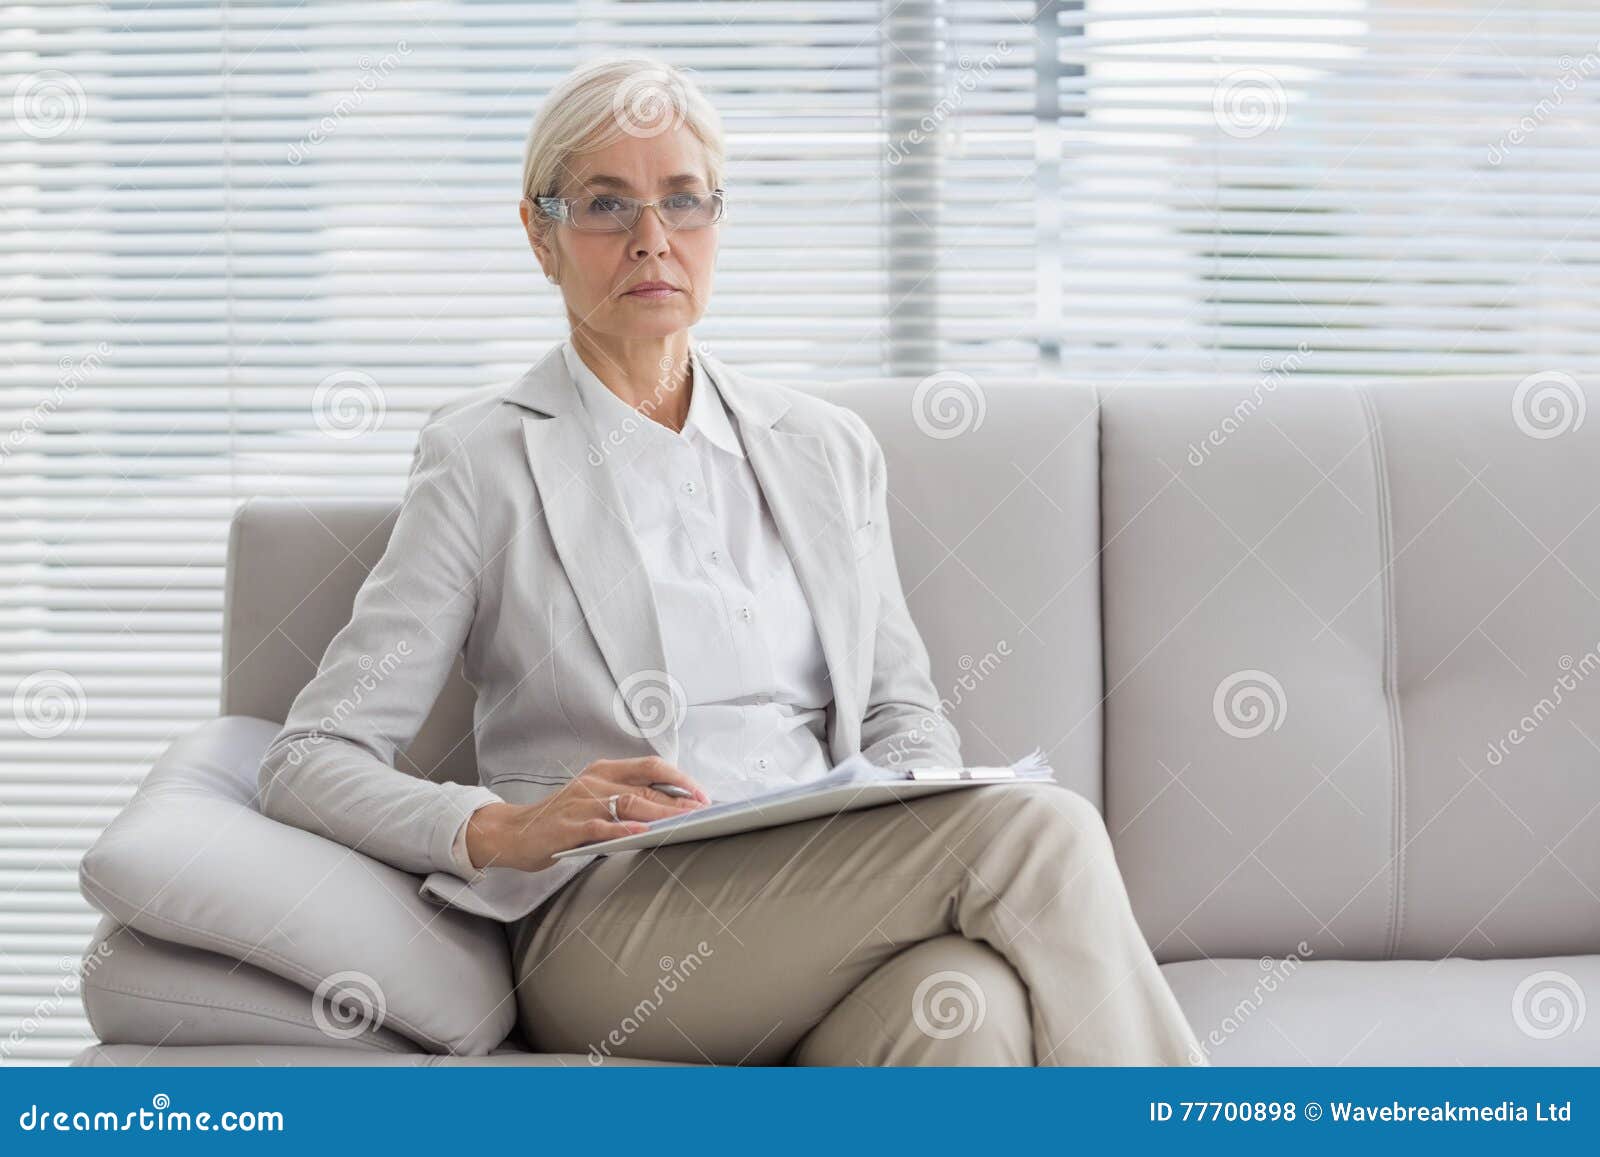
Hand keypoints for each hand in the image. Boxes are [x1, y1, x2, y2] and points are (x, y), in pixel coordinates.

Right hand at [463, 756, 709, 872]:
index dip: (680, 779)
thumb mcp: (595, 799)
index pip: (651, 767)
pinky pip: (601, 826)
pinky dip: (623, 829)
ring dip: (660, 813)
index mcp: (604, 771)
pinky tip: (642, 833)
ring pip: (629, 803)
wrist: (514, 832)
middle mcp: (595, 781)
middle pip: (646, 787)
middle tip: (703, 812)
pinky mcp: (569, 826)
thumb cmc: (561, 818)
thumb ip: (625, 799)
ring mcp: (582, 802)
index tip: (702, 795)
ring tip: (684, 822)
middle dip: (678, 801)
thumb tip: (670, 809)